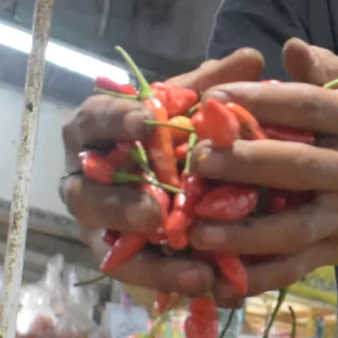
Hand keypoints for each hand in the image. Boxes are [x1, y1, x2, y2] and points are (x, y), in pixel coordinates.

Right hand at [57, 47, 264, 296]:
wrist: (174, 177)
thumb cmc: (174, 132)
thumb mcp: (191, 107)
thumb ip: (214, 86)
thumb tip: (252, 57)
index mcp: (96, 128)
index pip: (95, 119)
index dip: (118, 120)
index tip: (148, 121)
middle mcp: (85, 175)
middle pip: (87, 190)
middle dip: (119, 201)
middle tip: (155, 209)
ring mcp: (96, 219)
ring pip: (106, 237)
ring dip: (144, 252)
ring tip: (183, 254)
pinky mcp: (117, 254)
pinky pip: (133, 270)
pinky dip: (165, 276)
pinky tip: (202, 279)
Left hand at [187, 39, 337, 292]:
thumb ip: (329, 69)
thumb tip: (290, 48)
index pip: (306, 106)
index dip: (258, 101)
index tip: (212, 97)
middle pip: (295, 166)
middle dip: (242, 164)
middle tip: (196, 160)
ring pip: (293, 226)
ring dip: (244, 232)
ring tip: (198, 229)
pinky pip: (297, 266)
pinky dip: (260, 276)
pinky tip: (222, 279)